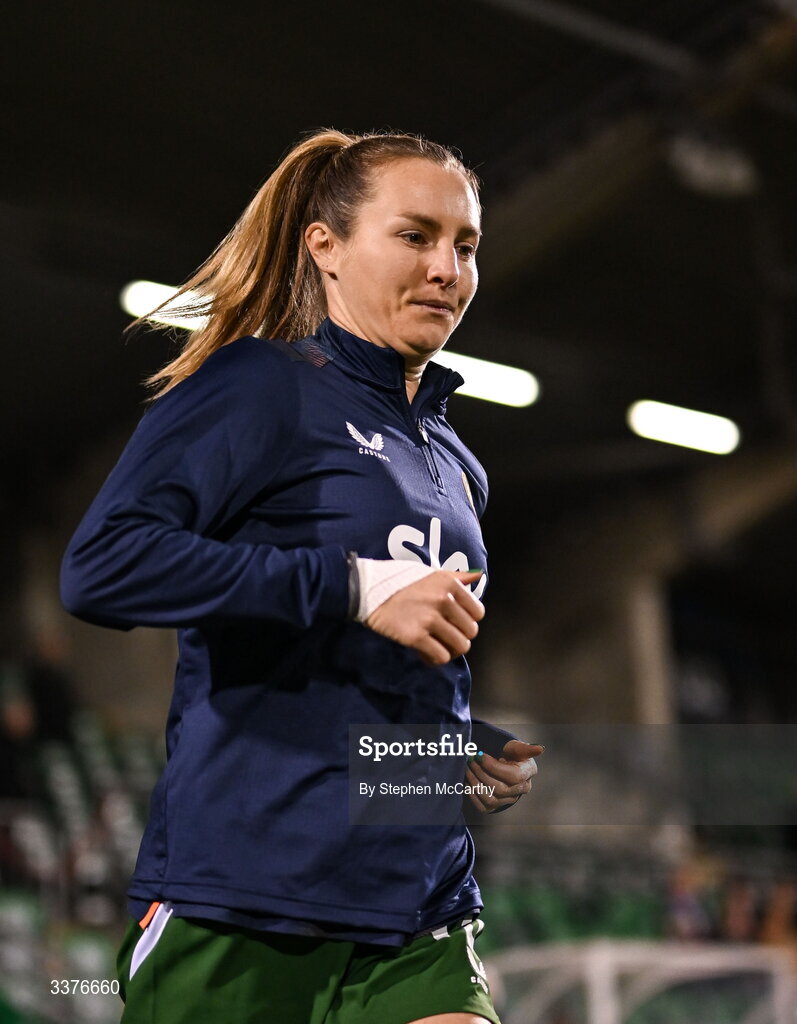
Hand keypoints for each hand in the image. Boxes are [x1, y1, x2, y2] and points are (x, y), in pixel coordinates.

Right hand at [365, 570, 484, 665]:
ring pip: (459, 646)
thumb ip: (456, 576)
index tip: (456, 623)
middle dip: (460, 637)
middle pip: (470, 631)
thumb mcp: (430, 572)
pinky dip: (435, 659)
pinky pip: (440, 656)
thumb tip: (478, 576)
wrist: (367, 590)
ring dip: (450, 650)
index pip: (478, 612)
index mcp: (449, 583)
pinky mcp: (415, 636)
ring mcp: (429, 619)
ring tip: (438, 647)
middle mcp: (443, 600)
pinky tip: (425, 653)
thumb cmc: (398, 580)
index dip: (469, 621)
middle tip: (446, 637)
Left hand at [466, 740, 543, 812]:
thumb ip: (524, 748)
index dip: (494, 767)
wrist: (502, 763)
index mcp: (528, 773)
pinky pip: (483, 806)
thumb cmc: (509, 753)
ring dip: (475, 783)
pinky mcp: (496, 806)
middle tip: (470, 760)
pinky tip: (468, 781)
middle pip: (500, 789)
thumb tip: (540, 749)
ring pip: (490, 799)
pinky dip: (472, 795)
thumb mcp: (515, 747)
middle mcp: (521, 789)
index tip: (480, 756)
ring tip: (468, 769)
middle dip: (482, 773)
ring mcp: (509, 800)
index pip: (513, 776)